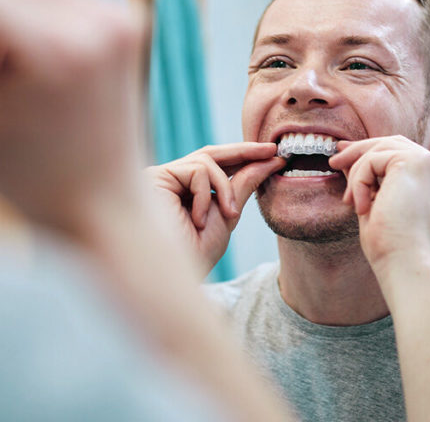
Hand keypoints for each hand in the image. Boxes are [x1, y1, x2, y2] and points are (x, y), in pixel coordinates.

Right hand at [145, 143, 284, 273]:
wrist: (169, 277)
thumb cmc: (194, 255)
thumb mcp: (227, 217)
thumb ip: (242, 186)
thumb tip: (267, 161)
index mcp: (184, 191)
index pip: (215, 165)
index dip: (244, 157)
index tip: (274, 156)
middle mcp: (169, 182)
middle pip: (209, 154)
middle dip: (244, 152)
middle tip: (272, 151)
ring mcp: (160, 178)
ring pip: (206, 161)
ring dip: (225, 189)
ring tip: (228, 215)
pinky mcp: (154, 177)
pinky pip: (196, 171)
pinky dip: (206, 195)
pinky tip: (198, 220)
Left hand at [328, 136, 429, 274]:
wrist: (405, 262)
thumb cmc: (394, 244)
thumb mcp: (382, 203)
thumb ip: (371, 178)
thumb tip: (347, 158)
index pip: (406, 154)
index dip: (375, 153)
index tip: (347, 158)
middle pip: (394, 144)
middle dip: (360, 151)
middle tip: (335, 162)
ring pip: (380, 150)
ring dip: (357, 174)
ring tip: (348, 201)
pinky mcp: (415, 161)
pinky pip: (373, 160)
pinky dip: (360, 183)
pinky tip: (361, 208)